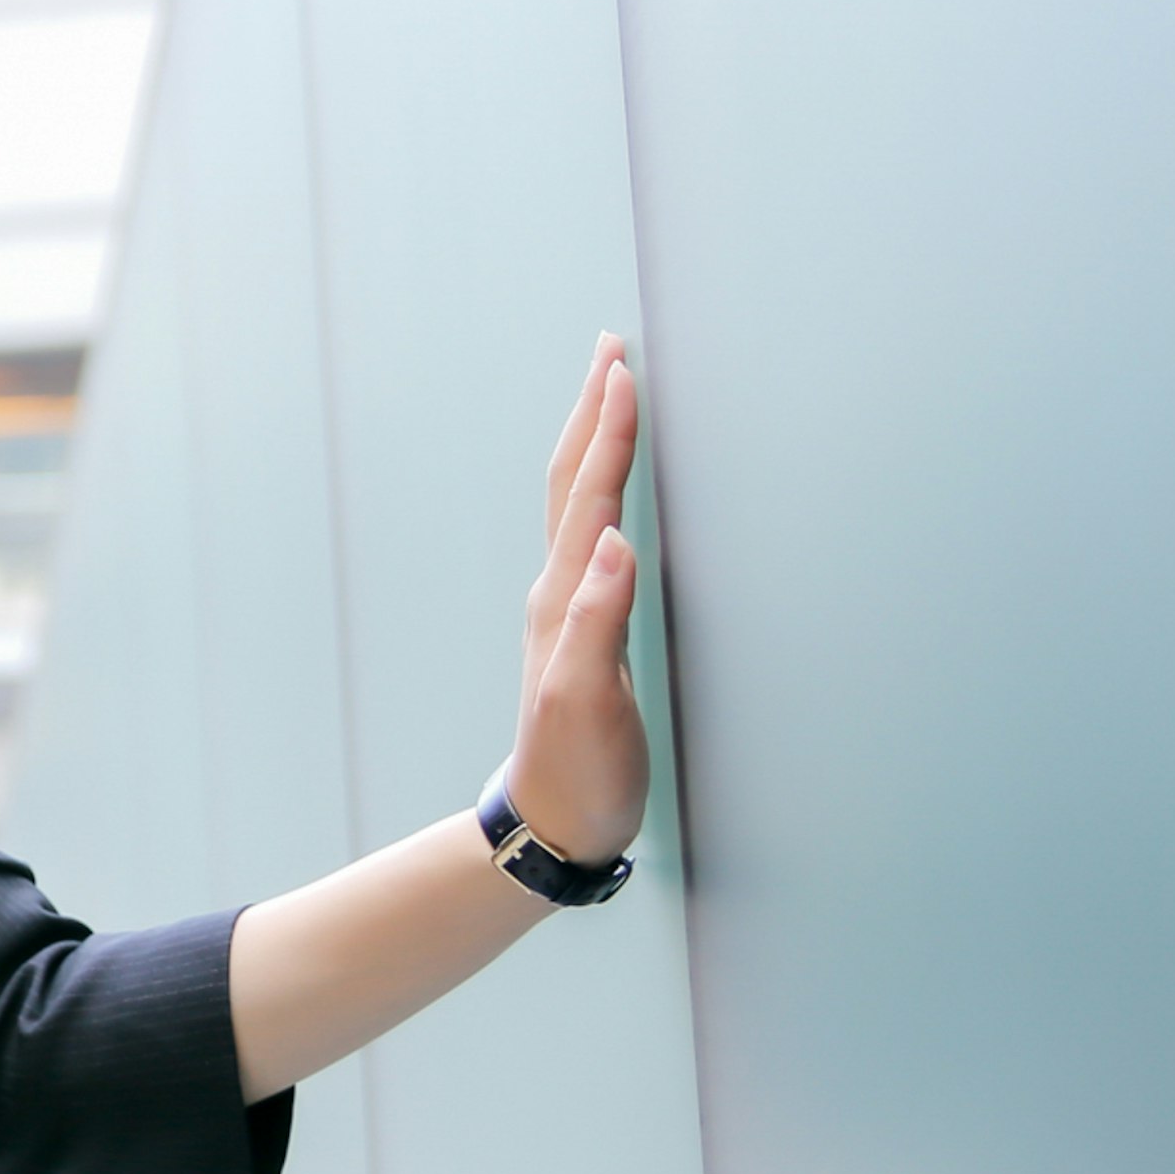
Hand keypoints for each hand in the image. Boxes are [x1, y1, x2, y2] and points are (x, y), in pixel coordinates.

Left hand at [508, 334, 648, 866]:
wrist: (553, 823)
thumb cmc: (577, 770)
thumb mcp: (588, 701)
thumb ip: (599, 622)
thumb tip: (613, 542)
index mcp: (565, 600)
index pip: (590, 498)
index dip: (608, 433)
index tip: (621, 369)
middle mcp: (560, 592)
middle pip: (574, 483)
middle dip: (594, 413)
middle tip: (612, 350)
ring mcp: (567, 608)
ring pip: (580, 503)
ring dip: (596, 443)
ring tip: (612, 394)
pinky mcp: (583, 628)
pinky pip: (591, 536)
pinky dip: (604, 492)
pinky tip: (614, 491)